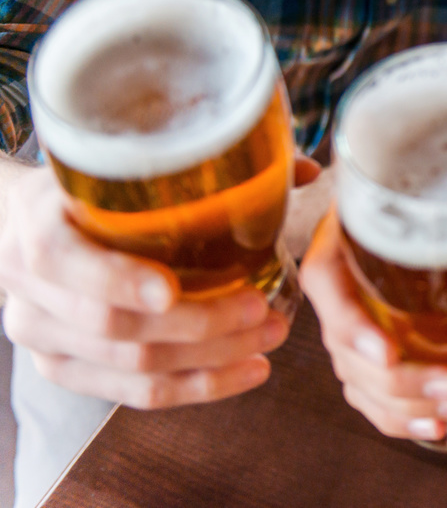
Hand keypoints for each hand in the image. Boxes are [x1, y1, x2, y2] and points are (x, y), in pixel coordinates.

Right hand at [0, 162, 302, 407]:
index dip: (120, 281)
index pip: (68, 264)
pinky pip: (133, 394)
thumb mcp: (117, 170)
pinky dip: (195, 388)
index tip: (170, 291)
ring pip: (132, 368)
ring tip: (269, 340)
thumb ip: (199, 168)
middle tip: (263, 310)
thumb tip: (303, 168)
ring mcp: (44, 340)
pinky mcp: (63, 370)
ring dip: (210, 361)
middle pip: (117, 327)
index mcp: (41, 233)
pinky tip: (245, 372)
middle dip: (200, 325)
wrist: (16, 229)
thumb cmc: (85, 193)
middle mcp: (31, 293)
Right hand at [302, 208, 446, 440]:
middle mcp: (348, 272)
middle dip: (403, 382)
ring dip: (407, 405)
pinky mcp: (376, 339)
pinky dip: (398, 415)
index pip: (326, 278)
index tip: (388, 352)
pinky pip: (370, 388)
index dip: (349, 323)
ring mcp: (357, 310)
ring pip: (358, 377)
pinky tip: (434, 425)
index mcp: (358, 225)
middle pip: (345, 345)